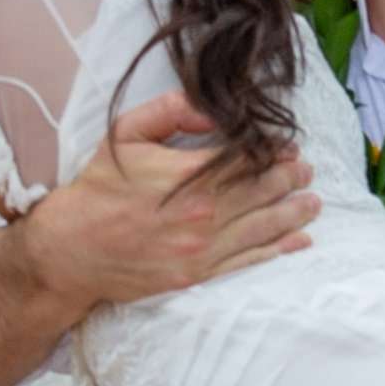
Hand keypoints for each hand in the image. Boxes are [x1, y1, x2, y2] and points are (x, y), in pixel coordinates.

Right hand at [26, 95, 319, 312]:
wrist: (70, 249)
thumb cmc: (98, 188)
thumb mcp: (125, 134)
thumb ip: (170, 111)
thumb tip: (213, 108)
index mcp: (186, 177)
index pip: (245, 159)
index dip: (273, 151)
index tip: (288, 146)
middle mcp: (201, 215)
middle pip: (260, 193)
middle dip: (289, 179)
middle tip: (307, 170)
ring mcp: (201, 250)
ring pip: (261, 228)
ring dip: (293, 213)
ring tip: (314, 202)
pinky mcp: (196, 276)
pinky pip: (246, 263)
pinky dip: (277, 251)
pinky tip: (299, 241)